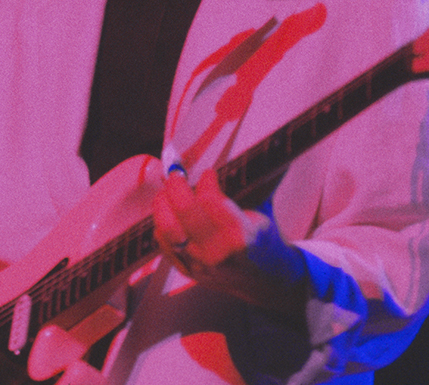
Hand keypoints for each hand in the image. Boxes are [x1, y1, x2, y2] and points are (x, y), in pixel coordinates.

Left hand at [152, 169, 306, 322]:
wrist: (266, 280)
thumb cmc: (264, 238)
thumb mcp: (263, 210)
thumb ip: (248, 183)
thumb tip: (236, 148)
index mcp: (241, 235)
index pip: (210, 199)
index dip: (206, 180)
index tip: (208, 172)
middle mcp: (218, 252)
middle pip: (184, 211)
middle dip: (176, 185)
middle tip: (177, 173)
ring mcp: (200, 264)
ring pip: (167, 229)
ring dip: (162, 204)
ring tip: (167, 191)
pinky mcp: (188, 271)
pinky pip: (164, 243)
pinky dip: (162, 223)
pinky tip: (169, 212)